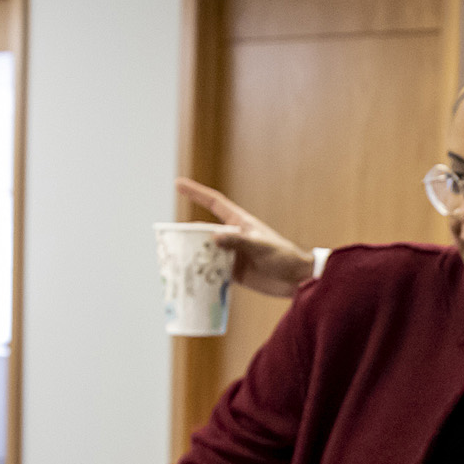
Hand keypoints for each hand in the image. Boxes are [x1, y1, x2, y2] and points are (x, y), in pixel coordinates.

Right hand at [175, 177, 316, 297]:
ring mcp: (232, 254)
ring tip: (172, 263)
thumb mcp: (261, 246)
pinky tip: (189, 280)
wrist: (296, 280)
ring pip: (206, 252)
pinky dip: (202, 274)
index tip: (178, 183)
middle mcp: (233, 237)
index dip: (196, 192)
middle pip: (203, 231)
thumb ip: (237, 242)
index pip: (214, 203)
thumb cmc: (284, 257)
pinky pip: (213, 271)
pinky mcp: (234, 272)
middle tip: (167, 241)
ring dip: (192, 256)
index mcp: (240, 223)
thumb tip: (213, 238)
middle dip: (186, 234)